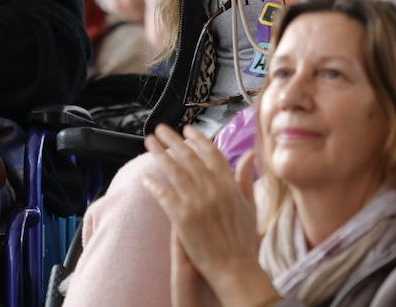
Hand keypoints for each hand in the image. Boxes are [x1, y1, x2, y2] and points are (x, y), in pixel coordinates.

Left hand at [141, 125, 271, 297]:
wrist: (234, 267)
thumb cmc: (243, 239)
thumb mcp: (250, 204)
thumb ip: (245, 177)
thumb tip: (249, 154)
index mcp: (229, 184)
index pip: (211, 153)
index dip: (198, 139)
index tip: (187, 129)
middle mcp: (212, 188)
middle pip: (189, 157)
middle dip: (173, 140)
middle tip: (160, 129)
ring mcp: (196, 202)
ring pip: (174, 171)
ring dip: (159, 154)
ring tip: (149, 142)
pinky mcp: (181, 217)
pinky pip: (164, 195)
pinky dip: (154, 184)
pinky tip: (145, 177)